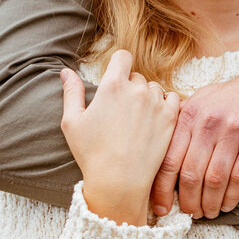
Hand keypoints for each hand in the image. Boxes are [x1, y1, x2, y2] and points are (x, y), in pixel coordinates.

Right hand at [60, 52, 179, 224]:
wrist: (119, 182)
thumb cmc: (91, 154)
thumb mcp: (72, 122)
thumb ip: (71, 92)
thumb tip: (66, 71)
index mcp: (112, 85)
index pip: (123, 56)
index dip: (118, 64)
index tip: (115, 79)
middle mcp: (137, 89)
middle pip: (136, 76)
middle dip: (129, 87)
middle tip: (120, 111)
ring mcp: (156, 103)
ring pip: (153, 88)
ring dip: (146, 97)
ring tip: (136, 120)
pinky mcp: (171, 117)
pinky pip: (172, 98)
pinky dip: (164, 105)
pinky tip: (154, 119)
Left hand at [150, 65, 238, 218]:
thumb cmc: (235, 97)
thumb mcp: (203, 100)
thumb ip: (183, 123)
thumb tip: (160, 153)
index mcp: (190, 114)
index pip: (169, 159)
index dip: (162, 189)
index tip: (162, 207)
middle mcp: (209, 122)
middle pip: (190, 173)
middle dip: (187, 201)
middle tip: (189, 213)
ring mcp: (233, 132)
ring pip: (213, 179)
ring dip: (209, 203)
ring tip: (207, 212)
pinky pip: (238, 178)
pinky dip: (230, 197)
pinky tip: (227, 204)